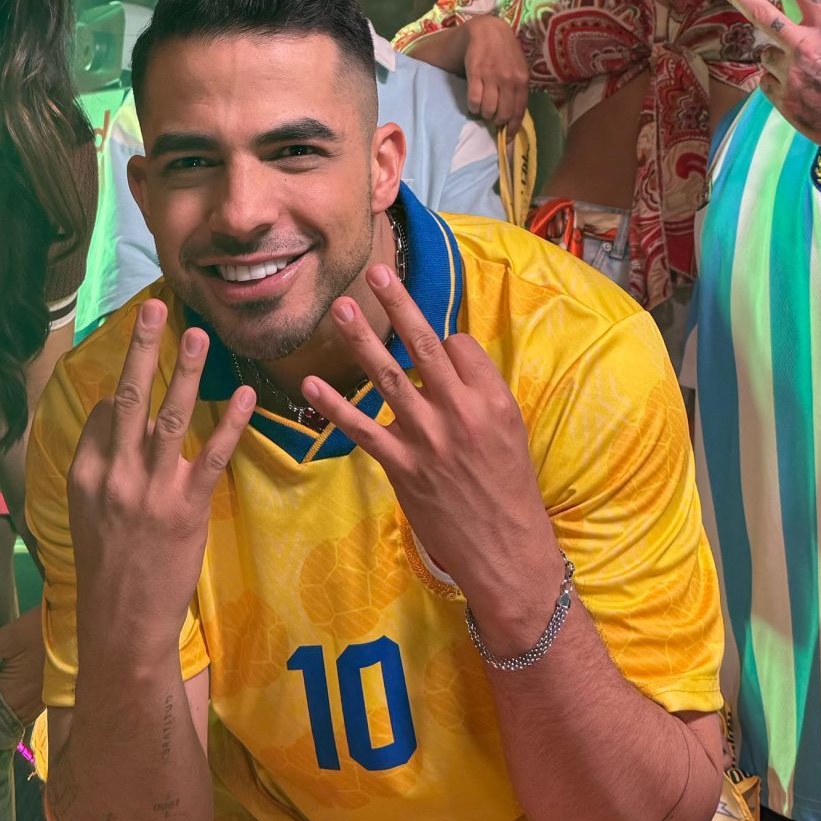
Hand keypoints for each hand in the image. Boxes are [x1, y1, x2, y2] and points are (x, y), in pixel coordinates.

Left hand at [0, 602, 46, 727]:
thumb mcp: (7, 638)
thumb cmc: (41, 630)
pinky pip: (26, 710)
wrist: (78, 625)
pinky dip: (13, 706)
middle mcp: (27, 705)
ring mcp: (40, 703)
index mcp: (13, 694)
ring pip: (13, 715)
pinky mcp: (49, 696)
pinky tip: (6, 695)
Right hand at [66, 304, 253, 653]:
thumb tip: (114, 419)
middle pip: (128, 397)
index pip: (103, 411)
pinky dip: (229, 422)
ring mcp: (150, 491)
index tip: (138, 347)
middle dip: (143, 349)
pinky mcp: (186, 509)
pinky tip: (245, 393)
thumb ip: (99, 465)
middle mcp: (114, 475)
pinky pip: (210, 455)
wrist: (122, 623)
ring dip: (186, 372)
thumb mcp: (86, 513)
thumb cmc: (106, 568)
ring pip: (169, 417)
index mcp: (86, 474)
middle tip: (157, 307)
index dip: (121, 378)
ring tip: (200, 335)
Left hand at [298, 265, 560, 642]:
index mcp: (492, 398)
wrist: (505, 548)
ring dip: (360, 340)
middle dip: (397, 305)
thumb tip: (444, 357)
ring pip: (388, 377)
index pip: (457, 344)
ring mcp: (428, 438)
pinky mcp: (402, 466)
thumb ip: (478, 391)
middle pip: (423, 345)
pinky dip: (334, 406)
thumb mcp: (509, 429)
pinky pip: (362, 429)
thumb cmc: (509, 488)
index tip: (435, 346)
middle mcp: (460, 411)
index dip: (443, 339)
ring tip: (338, 309)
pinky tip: (310, 386)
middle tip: (373, 272)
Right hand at [461, 15, 529, 135]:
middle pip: (502, 113)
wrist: (488, 29)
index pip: (519, 110)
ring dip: (484, 114)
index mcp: (522, 79)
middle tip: (492, 118)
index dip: (512, 126)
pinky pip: (473, 99)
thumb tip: (514, 113)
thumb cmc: (505, 50)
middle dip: (496, 121)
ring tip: (482, 109)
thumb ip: (519, 87)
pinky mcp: (475, 72)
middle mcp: (508, 79)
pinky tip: (473, 104)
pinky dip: (473, 107)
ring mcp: (491, 76)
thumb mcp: (519, 67)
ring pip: (487, 109)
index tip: (507, 137)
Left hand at [704, 0, 820, 162]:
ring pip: (766, 55)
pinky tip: (804, 95)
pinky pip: (767, 81)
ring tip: (809, 78)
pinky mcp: (783, 98)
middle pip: (762, 14)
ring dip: (779, 62)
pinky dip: (779, 85)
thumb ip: (815, 35)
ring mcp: (792, 74)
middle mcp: (808, 47)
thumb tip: (778, 38)